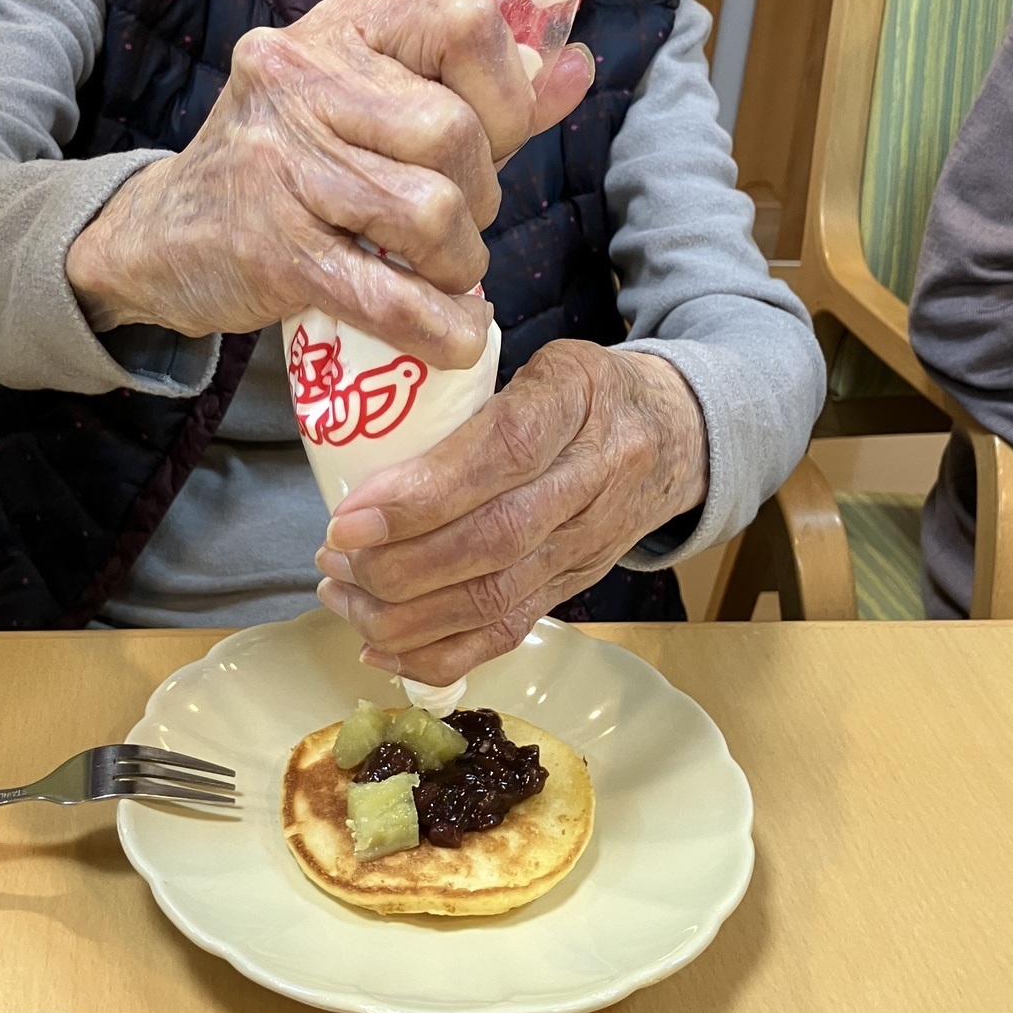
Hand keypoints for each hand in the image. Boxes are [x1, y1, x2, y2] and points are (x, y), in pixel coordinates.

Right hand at [65, 0, 593, 369]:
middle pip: (453, 132)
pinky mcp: (270, 248)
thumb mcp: (372, 106)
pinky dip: (439, 328)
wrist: (159, 237)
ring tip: (440, 276)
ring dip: (458, 265)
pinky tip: (450, 337)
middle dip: (482, 197)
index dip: (508, 93)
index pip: (464, 21)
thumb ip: (478, 92)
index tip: (495, 144)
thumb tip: (573, 67)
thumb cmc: (289, 169)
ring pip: (431, 212)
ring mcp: (280, 162)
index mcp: (342, 30)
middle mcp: (301, 79)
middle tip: (456, 230)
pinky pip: (387, 295)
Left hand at [312, 344, 708, 685]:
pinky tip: (379, 647)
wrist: (680, 435)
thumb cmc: (588, 391)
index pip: (502, 454)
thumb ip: (473, 388)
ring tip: (341, 593)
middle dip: (398, 564)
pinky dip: (439, 653)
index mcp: (578, 400)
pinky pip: (507, 633)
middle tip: (332, 555)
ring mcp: (588, 543)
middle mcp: (594, 478)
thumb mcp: (547, 360)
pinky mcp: (575, 587)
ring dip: (405, 613)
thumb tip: (365, 428)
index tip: (350, 515)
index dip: (422, 494)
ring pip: (495, 598)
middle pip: (494, 541)